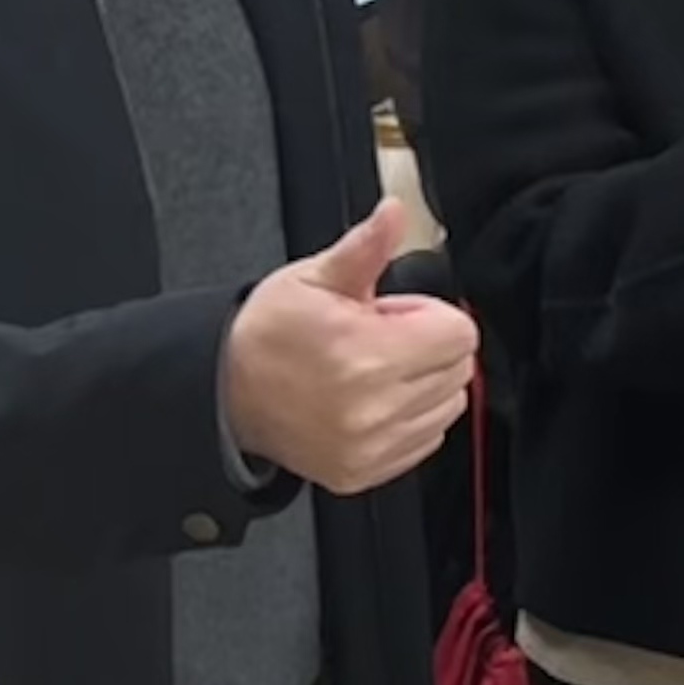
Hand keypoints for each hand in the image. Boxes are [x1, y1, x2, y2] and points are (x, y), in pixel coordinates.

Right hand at [223, 201, 478, 495]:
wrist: (225, 392)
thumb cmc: (267, 334)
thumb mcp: (312, 279)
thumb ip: (365, 248)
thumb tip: (393, 214)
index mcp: (365, 354)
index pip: (459, 333)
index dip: (429, 314)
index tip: (394, 315)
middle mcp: (372, 407)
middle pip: (458, 369)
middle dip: (427, 347)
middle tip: (378, 340)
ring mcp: (369, 445)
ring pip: (447, 406)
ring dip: (424, 384)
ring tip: (372, 370)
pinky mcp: (364, 470)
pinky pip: (425, 440)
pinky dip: (409, 419)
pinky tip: (371, 400)